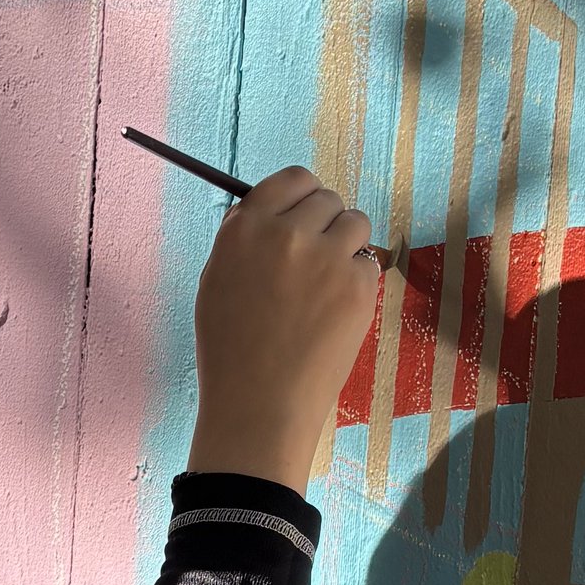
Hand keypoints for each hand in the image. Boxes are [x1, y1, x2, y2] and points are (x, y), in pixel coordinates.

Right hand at [187, 165, 384, 491]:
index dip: (302, 195)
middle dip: (325, 223)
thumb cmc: (230, 351)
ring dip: (346, 244)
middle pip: (327, 199)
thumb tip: (271, 213)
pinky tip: (333, 311)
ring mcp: (327, 258)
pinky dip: (356, 281)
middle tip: (314, 259)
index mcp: (246, 227)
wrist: (260, 404)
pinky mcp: (358, 287)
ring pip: (356, 222)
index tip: (304, 214)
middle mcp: (287, 233)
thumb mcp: (216, 281)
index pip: (292, 179)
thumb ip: (243, 238)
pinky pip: (368, 263)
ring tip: (327, 282)